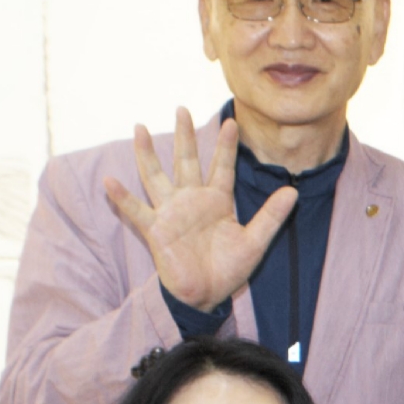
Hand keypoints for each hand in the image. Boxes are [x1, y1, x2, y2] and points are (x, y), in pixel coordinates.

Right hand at [102, 110, 290, 313]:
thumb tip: (293, 191)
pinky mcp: (156, 229)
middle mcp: (191, 200)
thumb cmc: (229, 269)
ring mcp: (171, 212)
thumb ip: (271, 216)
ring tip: (138, 127)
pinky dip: (122, 197)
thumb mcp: (255, 242)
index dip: (225, 146)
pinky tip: (110, 181)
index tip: (232, 122)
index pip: (222, 167)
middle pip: (186, 161)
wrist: (207, 294)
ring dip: (146, 153)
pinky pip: (136, 210)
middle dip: (184, 136)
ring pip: (156, 176)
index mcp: (217, 201)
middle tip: (181, 108)